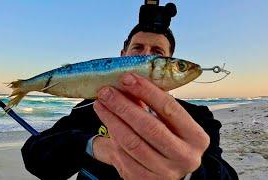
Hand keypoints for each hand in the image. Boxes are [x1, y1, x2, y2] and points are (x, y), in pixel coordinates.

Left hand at [93, 73, 209, 179]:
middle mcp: (185, 157)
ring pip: (132, 142)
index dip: (146, 91)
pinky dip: (112, 138)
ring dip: (112, 120)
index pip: (170, 108)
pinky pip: (123, 156)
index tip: (127, 77)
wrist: (168, 171)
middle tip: (106, 91)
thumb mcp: (169, 123)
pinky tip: (107, 124)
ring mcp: (165, 172)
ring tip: (101, 104)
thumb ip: (152, 105)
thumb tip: (127, 82)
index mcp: (196, 137)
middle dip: (123, 105)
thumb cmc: (169, 139)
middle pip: (149, 126)